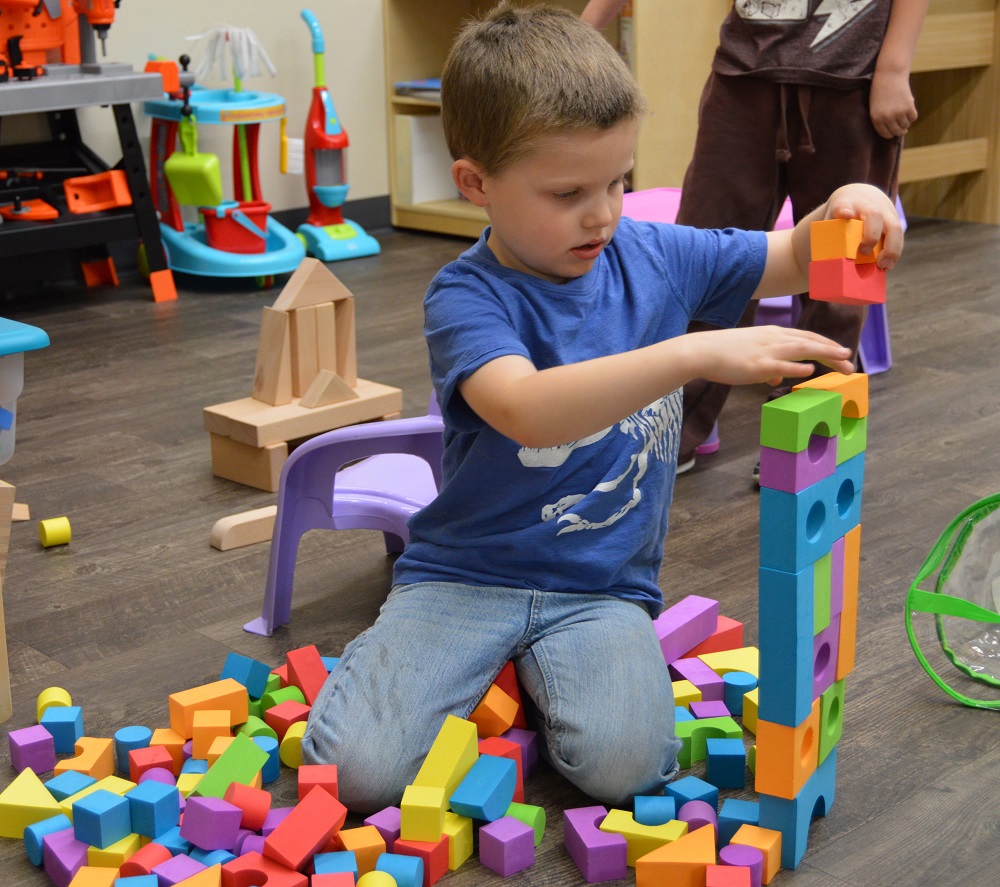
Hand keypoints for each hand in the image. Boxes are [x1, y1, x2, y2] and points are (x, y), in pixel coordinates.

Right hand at [688, 326, 853, 388]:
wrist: (701, 351)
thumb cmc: (723, 353)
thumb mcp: (750, 354)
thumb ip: (768, 364)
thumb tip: (779, 377)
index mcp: (772, 333)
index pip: (806, 336)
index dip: (826, 343)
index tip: (840, 352)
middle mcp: (773, 338)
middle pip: (810, 341)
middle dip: (832, 350)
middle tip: (850, 361)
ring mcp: (767, 350)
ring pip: (803, 349)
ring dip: (826, 354)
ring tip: (843, 361)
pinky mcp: (758, 364)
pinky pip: (782, 365)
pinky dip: (798, 366)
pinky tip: (811, 370)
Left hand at [824, 184, 903, 269]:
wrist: (859, 194)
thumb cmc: (840, 216)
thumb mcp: (831, 220)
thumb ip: (828, 237)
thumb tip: (827, 266)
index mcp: (845, 204)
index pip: (843, 205)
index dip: (843, 209)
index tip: (844, 214)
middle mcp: (867, 204)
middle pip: (874, 215)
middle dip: (871, 236)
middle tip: (863, 252)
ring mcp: (884, 210)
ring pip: (893, 226)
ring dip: (890, 248)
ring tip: (883, 265)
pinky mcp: (894, 218)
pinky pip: (898, 235)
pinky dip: (895, 251)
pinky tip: (889, 264)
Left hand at [870, 69, 917, 138]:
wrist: (889, 75)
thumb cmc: (881, 90)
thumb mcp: (875, 107)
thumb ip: (881, 118)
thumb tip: (892, 130)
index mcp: (876, 119)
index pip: (885, 134)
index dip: (891, 134)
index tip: (894, 133)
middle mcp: (887, 118)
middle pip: (897, 131)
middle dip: (900, 131)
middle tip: (903, 130)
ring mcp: (898, 112)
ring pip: (905, 125)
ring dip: (906, 123)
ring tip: (904, 117)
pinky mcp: (908, 106)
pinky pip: (913, 117)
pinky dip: (912, 116)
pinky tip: (910, 112)